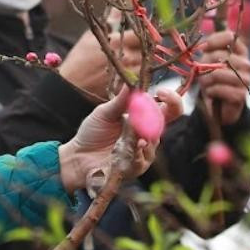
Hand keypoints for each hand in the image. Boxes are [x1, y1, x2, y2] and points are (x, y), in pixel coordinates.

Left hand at [57, 87, 182, 192]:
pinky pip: (143, 159)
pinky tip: (137, 145)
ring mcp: (143, 152)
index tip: (162, 92)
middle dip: (153, 114)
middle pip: (162, 123)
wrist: (78, 156)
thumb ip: (120, 101)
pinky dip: (140, 151)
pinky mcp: (136, 167)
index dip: (171, 100)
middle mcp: (147, 135)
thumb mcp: (105, 113)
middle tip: (140, 110)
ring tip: (130, 130)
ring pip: (153, 141)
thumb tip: (132, 82)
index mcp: (143, 119)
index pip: (167, 109)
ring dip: (142, 133)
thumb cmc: (93, 133)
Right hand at [59, 28, 142, 99]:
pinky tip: (133, 72)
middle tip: (145, 46)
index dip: (146, 33)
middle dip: (147, 48)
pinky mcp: (125, 87)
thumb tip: (118, 8)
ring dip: (143, 62)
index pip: (141, 35)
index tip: (147, 33)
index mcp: (117, 42)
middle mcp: (125, 58)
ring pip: (145, 66)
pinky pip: (139, 80)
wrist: (71, 84)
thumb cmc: (79, 58)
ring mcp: (126, 74)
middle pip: (146, 51)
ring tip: (138, 59)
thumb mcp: (92, 35)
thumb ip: (109, 21)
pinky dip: (138, 75)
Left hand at [196, 30, 249, 125]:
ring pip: (220, 73)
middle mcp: (246, 64)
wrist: (218, 103)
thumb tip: (205, 44)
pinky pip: (222, 89)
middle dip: (206, 64)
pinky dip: (212, 91)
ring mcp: (246, 80)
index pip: (230, 37)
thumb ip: (209, 48)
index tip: (205, 48)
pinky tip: (211, 92)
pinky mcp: (242, 95)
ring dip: (207, 79)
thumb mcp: (208, 59)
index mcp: (240, 51)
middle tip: (201, 72)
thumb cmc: (212, 77)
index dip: (214, 40)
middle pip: (222, 56)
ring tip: (206, 83)